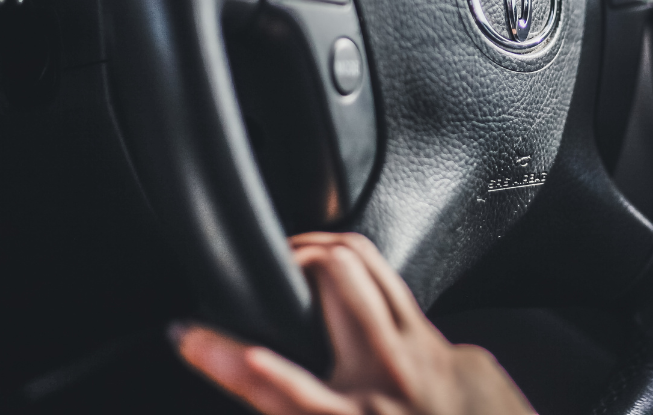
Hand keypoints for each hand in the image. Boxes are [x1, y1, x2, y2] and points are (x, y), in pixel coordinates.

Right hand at [172, 232, 534, 414]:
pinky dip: (374, 291)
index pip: (272, 385)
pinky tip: (361, 303)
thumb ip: (308, 404)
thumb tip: (264, 374)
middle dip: (295, 258)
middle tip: (274, 268)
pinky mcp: (462, 347)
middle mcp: (390, 383)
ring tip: (306, 259)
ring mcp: (430, 356)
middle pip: (333, 275)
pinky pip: (406, 297)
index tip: (189, 334)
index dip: (219, 355)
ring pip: (371, 264)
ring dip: (330, 253)